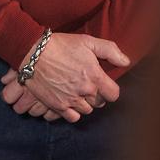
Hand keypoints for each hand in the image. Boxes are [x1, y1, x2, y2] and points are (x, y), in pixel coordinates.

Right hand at [6, 32, 129, 122]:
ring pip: (87, 111)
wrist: (33, 53)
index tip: (103, 83)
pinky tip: (69, 101)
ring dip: (85, 103)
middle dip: (96, 95)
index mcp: (95, 76)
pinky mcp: (58, 105)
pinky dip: (73, 112)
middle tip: (88, 84)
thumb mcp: (87, 41)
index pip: (114, 94)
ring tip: (77, 92)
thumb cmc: (60, 45)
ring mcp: (71, 100)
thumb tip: (126, 62)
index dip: (110, 89)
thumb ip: (110, 50)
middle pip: (100, 103)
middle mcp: (85, 91)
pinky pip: (73, 118)